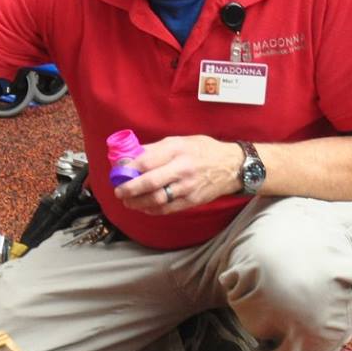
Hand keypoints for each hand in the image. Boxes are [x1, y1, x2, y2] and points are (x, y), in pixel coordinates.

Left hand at [111, 134, 241, 214]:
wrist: (232, 166)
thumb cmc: (204, 151)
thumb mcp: (180, 141)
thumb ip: (155, 149)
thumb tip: (131, 156)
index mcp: (177, 150)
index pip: (147, 161)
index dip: (129, 169)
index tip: (119, 172)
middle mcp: (182, 169)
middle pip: (150, 183)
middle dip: (129, 189)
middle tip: (119, 191)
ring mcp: (188, 187)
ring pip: (157, 199)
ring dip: (138, 202)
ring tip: (128, 201)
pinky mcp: (192, 201)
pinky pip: (167, 209)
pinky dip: (152, 210)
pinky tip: (143, 206)